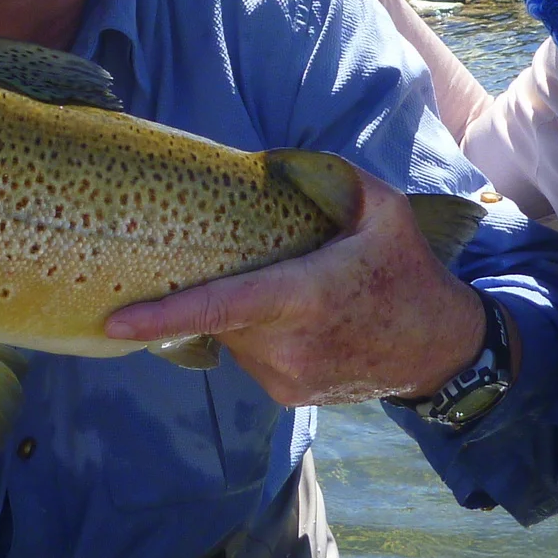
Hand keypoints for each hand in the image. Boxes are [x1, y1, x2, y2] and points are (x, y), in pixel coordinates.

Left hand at [103, 163, 487, 406]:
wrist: (440, 350)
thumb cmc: (406, 270)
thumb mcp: (383, 208)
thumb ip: (328, 176)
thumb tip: (271, 162)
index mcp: (305, 297)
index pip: (220, 307)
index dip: (163, 316)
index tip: (116, 319)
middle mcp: (289, 345)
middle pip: (220, 312)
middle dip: (222, 285)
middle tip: (252, 259)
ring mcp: (286, 377)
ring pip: (232, 336)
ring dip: (243, 312)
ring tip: (291, 291)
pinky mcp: (287, 395)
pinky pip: (249, 356)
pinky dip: (258, 334)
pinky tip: (296, 322)